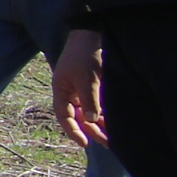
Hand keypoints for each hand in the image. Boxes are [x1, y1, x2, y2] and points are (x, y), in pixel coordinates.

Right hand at [52, 28, 105, 145]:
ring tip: (114, 135)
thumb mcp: (87, 79)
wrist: (94, 33)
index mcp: (62, 91)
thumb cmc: (85, 55)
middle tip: (107, 143)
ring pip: (91, 112)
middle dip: (92, 130)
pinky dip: (106, 113)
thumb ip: (89, 101)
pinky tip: (115, 121)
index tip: (84, 143)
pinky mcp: (95, 85)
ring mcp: (83, 89)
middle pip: (80, 117)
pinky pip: (99, 104)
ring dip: (101, 123)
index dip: (73, 130)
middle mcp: (71, 92)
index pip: (64, 116)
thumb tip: (92, 120)